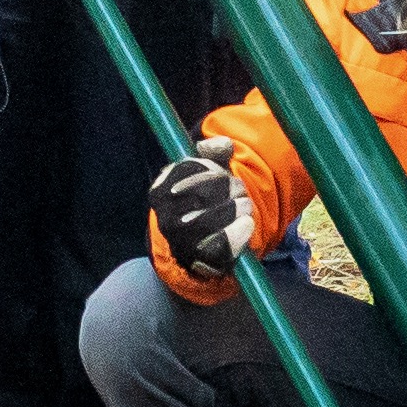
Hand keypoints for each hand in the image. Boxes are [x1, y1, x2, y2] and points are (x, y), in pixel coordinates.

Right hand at [148, 135, 247, 287]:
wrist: (193, 248)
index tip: (224, 173)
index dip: (211, 169)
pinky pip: (220, 247)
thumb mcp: (201, 174)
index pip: (186, 171)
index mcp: (160, 192)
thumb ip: (212, 154)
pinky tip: (246, 224)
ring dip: (235, 209)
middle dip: (229, 188)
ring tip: (245, 206)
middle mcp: (165, 218)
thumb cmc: (199, 202)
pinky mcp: (200, 262)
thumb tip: (225, 144)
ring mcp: (180, 243)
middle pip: (201, 195)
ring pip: (208, 222)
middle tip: (240, 190)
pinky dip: (238, 233)